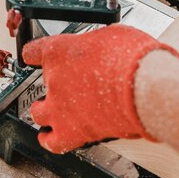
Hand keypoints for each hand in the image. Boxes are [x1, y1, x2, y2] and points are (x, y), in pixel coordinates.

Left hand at [23, 24, 178, 153]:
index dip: (37, 55)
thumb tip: (105, 45)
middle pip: (38, 84)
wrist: (145, 87)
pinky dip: (50, 140)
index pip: (33, 51)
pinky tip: (51, 138)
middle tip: (66, 85)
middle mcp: (54, 80)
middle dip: (51, 85)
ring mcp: (60, 108)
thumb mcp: (114, 35)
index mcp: (59, 52)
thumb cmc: (133, 59)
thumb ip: (99, 43)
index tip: (39, 57)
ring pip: (38, 114)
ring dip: (44, 112)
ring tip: (54, 112)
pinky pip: (52, 142)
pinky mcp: (72, 133)